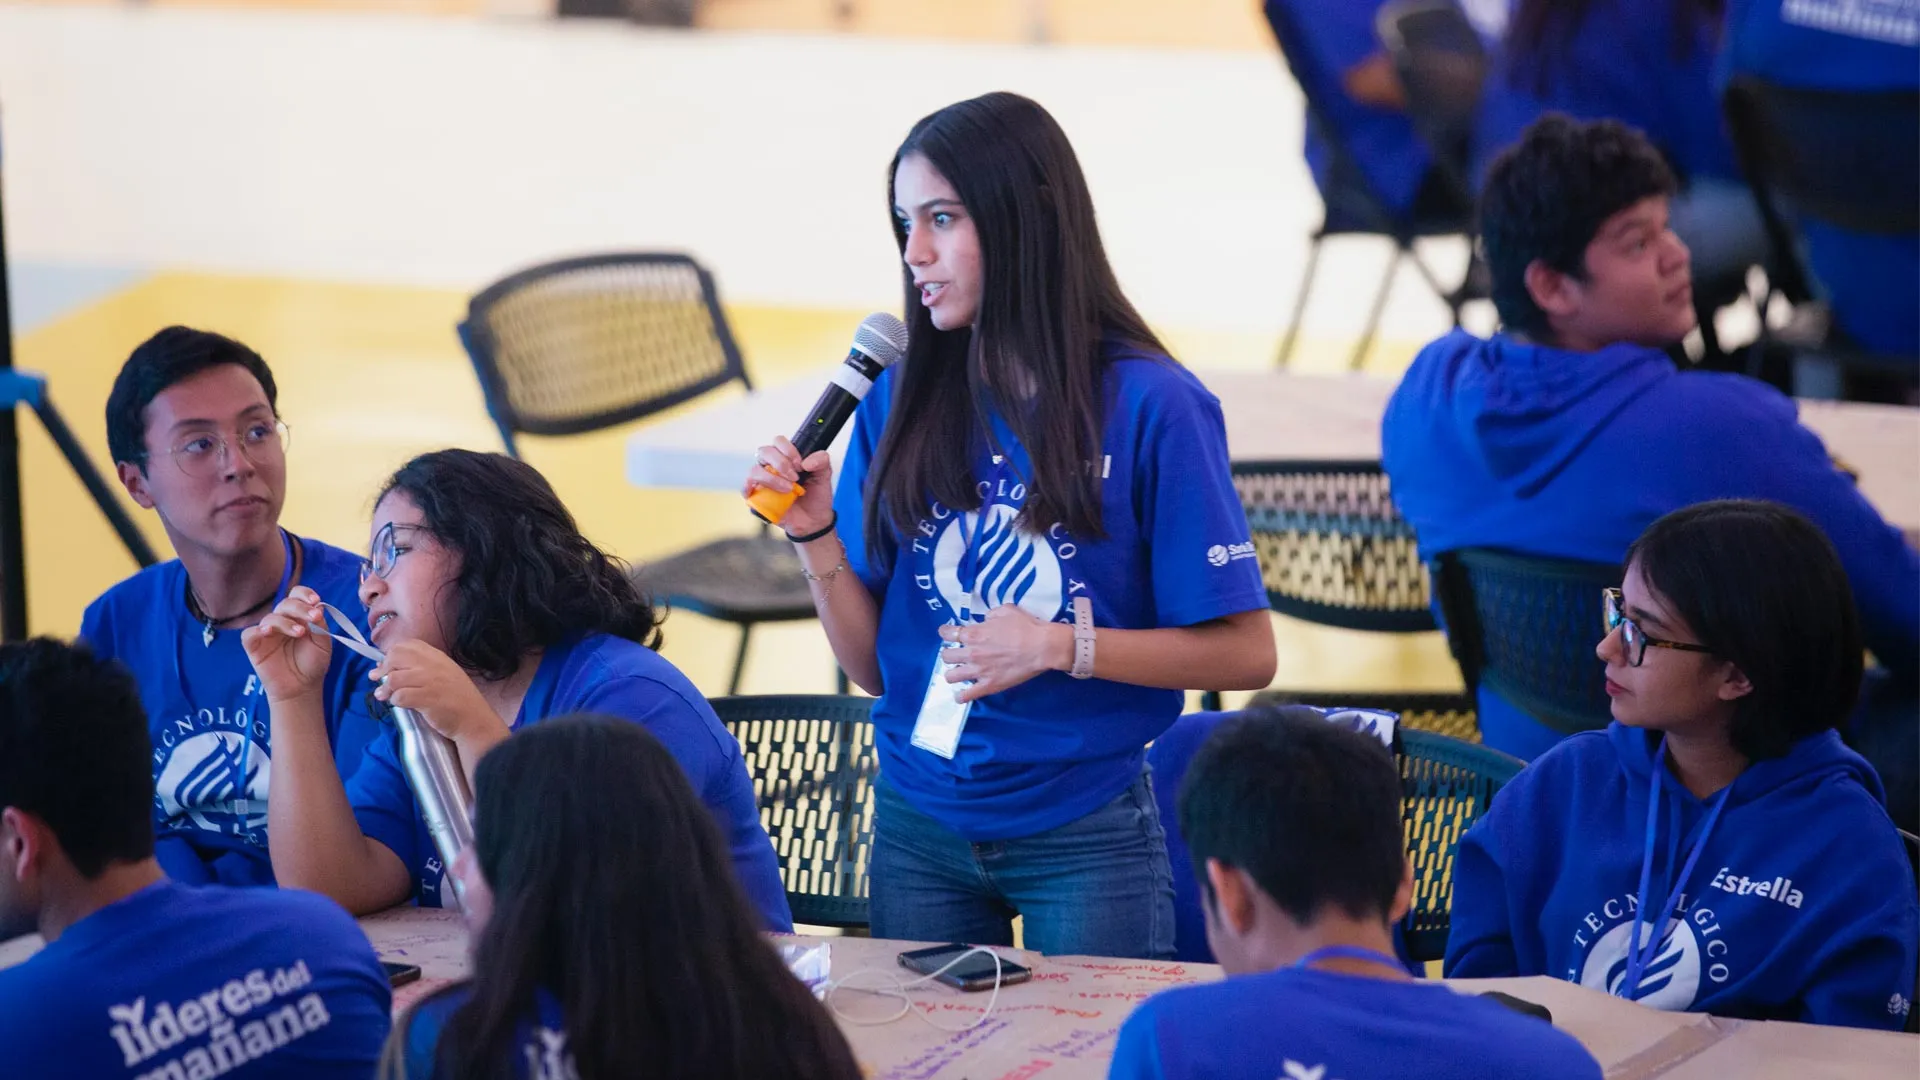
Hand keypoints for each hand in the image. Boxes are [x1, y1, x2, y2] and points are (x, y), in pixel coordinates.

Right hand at [243, 586, 332, 704]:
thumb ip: (319, 625)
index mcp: (299, 616)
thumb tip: (317, 606)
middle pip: (285, 604)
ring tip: (300, 633)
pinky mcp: (254, 646)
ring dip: (286, 622)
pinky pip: (249, 633)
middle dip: (300, 608)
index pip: (297, 596)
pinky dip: (258, 630)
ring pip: (270, 617)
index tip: (315, 600)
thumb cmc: (313, 663)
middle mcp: (282, 621)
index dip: (305, 594)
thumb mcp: (323, 643)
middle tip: (313, 617)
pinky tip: (268, 631)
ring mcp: (267, 633)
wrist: (302, 687)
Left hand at [370, 640, 503, 744]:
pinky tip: (397, 704)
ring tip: (383, 695)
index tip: (386, 666)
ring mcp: (430, 681)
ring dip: (385, 688)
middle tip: (379, 680)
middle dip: (384, 669)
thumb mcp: (443, 674)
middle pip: (396, 656)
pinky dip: (394, 701)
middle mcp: (433, 665)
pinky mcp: (427, 699)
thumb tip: (386, 666)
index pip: (407, 644)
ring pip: (394, 677)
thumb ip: (420, 668)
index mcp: (437, 657)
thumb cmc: (457, 698)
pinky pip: (400, 696)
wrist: (474, 719)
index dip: (392, 654)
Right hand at [743, 435, 836, 539]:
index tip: (801, 465)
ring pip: (755, 469)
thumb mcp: (825, 475)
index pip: (778, 442)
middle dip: (781, 463)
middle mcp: (771, 465)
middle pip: (765, 451)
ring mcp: (762, 481)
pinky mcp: (756, 496)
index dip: (789, 450)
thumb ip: (822, 460)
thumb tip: (806, 462)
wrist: (814, 520)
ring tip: (788, 489)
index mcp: (785, 457)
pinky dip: (750, 488)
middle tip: (795, 477)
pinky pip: (745, 487)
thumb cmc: (816, 495)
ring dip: (772, 478)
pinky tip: (766, 493)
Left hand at [937, 605, 1072, 703]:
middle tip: (957, 653)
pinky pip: (966, 696)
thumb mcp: (1006, 610)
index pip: (947, 633)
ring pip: (950, 676)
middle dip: (949, 653)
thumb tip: (985, 620)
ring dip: (953, 673)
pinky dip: (961, 696)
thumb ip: (990, 615)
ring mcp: (978, 671)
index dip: (945, 633)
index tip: (948, 633)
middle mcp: (971, 652)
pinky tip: (962, 694)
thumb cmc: (1026, 626)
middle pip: (946, 656)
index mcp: (973, 633)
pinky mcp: (988, 686)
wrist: (1042, 647)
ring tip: (960, 671)